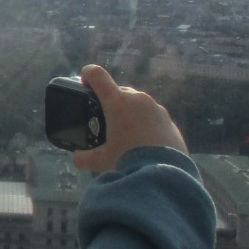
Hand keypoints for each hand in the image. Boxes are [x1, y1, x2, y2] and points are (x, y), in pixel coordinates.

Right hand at [71, 64, 186, 173]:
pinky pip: (154, 118)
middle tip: (106, 121)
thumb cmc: (127, 160)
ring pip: (139, 104)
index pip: (97, 75)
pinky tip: (145, 145)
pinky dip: (147, 126)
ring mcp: (157, 109)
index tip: (84, 82)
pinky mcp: (171, 122)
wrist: (163, 174)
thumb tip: (78, 158)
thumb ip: (84, 157)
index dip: (88, 74)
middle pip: (120, 91)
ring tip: (128, 136)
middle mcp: (139, 99)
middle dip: (111, 101)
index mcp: (117, 102)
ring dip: (131, 114)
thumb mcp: (100, 161)